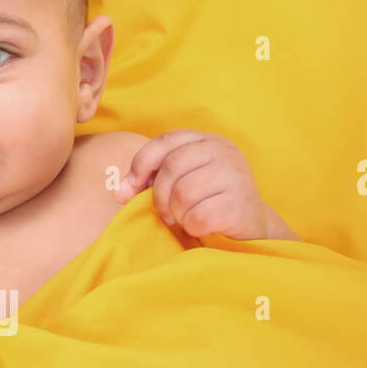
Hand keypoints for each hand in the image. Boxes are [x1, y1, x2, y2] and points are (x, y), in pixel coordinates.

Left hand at [113, 129, 269, 239]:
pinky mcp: (240, 202)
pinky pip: (198, 216)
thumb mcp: (179, 183)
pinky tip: (201, 226)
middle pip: (171, 168)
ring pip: (183, 194)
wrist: (249, 226)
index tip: (132, 186)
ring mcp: (235, 174)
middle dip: (160, 196)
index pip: (165, 142)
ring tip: (186, 218)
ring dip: (177, 214)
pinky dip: (192, 227)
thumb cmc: (207, 201)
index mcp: (205, 140)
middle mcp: (223, 150)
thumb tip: (117, 191)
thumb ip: (147, 182)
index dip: (142, 164)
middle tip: (166, 213)